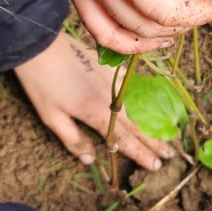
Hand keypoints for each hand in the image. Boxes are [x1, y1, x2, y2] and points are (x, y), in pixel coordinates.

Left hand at [14, 31, 172, 169]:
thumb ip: (73, 139)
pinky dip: (141, 95)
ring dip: (152, 120)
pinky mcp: (109, 67)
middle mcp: (110, 98)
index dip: (140, 153)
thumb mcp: (51, 117)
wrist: (40, 45)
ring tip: (168, 131)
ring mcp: (112, 80)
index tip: (155, 165)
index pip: (124, 140)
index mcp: (96, 113)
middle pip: (136, 125)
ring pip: (137, 105)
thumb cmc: (41, 84)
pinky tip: (148, 100)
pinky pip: (130, 84)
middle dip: (154, 141)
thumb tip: (90, 159)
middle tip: (170, 154)